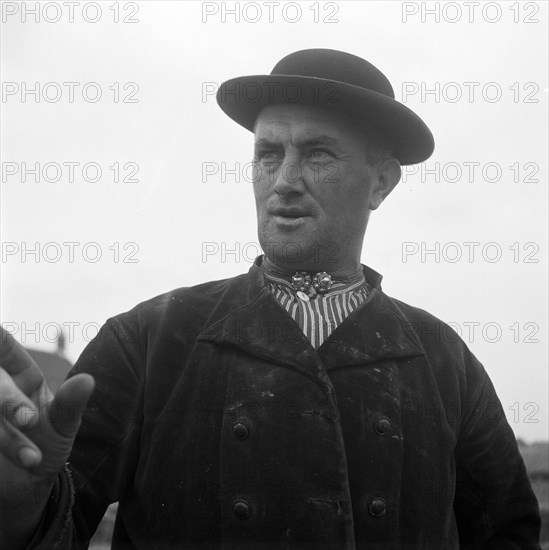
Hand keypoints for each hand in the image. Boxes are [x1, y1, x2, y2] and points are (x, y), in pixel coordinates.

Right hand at [0, 326, 93, 542]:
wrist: (30, 486)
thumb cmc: (49, 444)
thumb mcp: (64, 424)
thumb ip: (71, 402)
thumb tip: (87, 380)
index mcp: (19, 378)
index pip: (6, 350)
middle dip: (8, 402)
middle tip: (30, 420)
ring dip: (8, 439)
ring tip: (34, 458)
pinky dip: (8, 449)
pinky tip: (28, 461)